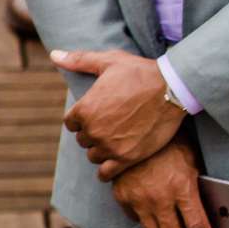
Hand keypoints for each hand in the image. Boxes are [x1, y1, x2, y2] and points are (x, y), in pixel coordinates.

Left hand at [52, 47, 183, 179]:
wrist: (174, 89)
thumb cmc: (141, 73)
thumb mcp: (110, 61)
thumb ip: (79, 60)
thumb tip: (54, 54)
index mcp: (84, 110)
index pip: (71, 123)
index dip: (84, 117)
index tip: (101, 112)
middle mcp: (93, 131)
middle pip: (83, 140)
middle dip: (95, 132)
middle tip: (113, 123)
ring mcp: (110, 146)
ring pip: (94, 155)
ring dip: (102, 149)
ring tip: (118, 139)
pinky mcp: (127, 158)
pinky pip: (105, 173)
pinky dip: (107, 170)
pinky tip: (115, 160)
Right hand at [111, 139, 220, 227]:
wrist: (137, 129)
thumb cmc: (172, 144)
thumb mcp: (192, 163)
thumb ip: (197, 189)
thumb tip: (211, 212)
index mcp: (182, 188)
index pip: (197, 227)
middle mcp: (159, 199)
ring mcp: (138, 201)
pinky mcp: (123, 199)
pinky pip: (138, 221)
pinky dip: (150, 223)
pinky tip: (158, 214)